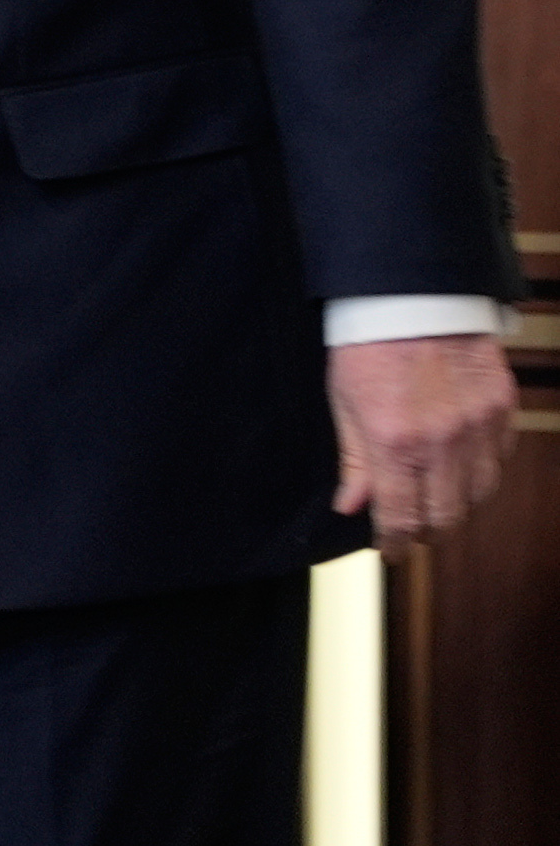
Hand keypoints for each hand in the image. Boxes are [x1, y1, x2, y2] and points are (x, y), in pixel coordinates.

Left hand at [330, 333, 519, 546]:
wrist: (412, 295)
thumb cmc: (367, 344)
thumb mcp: (343, 400)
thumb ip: (353, 459)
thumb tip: (351, 507)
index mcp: (395, 442)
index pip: (402, 517)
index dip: (396, 543)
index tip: (391, 551)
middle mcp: (443, 441)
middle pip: (447, 516)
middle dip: (427, 531)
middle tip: (414, 529)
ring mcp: (478, 426)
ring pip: (479, 494)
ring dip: (457, 504)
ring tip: (435, 498)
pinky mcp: (502, 408)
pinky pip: (499, 459)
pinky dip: (481, 470)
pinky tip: (461, 463)